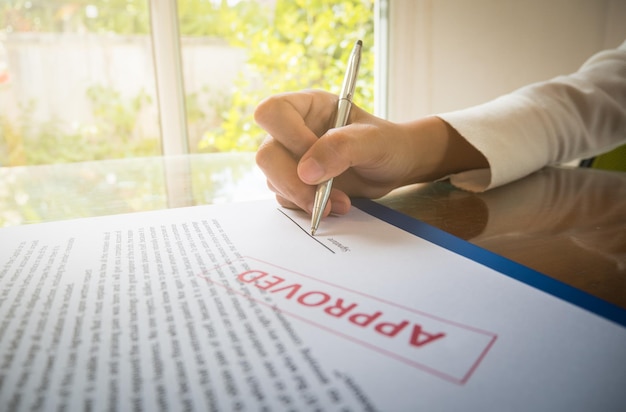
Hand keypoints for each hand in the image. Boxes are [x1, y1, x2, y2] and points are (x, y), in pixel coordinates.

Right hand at [254, 90, 486, 215]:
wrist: (394, 168)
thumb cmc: (387, 144)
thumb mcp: (373, 141)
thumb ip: (341, 148)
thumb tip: (306, 172)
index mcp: (308, 107)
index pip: (273, 112)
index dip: (289, 137)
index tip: (317, 159)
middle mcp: (293, 130)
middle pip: (267, 154)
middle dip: (293, 182)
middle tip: (321, 199)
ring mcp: (291, 158)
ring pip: (273, 180)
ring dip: (304, 198)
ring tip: (340, 203)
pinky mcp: (296, 183)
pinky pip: (285, 198)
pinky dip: (307, 207)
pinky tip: (333, 206)